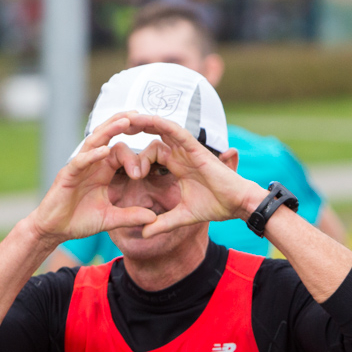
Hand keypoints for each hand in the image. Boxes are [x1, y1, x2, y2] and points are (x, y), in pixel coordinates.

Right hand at [26, 114, 159, 242]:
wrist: (55, 230)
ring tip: (125, 121)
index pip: (120, 151)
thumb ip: (131, 216)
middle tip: (140, 114)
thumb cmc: (80, 221)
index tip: (147, 167)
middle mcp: (91, 163)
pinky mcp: (67, 175)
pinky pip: (80, 161)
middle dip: (122, 124)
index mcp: (103, 170)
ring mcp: (78, 167)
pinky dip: (92, 155)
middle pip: (107, 137)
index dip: (134, 155)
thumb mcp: (110, 219)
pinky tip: (104, 150)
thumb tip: (153, 219)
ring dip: (109, 131)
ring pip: (94, 143)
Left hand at [133, 116, 263, 237]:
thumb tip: (144, 233)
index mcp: (177, 166)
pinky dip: (161, 123)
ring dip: (144, 122)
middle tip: (114, 128)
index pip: (152, 153)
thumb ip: (162, 223)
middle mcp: (181, 154)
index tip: (122, 165)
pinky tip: (145, 119)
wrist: (237, 205)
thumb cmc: (216, 206)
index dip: (136, 156)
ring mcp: (188, 149)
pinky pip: (176, 131)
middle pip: (154, 135)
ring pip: (162, 129)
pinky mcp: (195, 148)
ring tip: (124, 118)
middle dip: (135, 130)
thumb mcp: (181, 216)